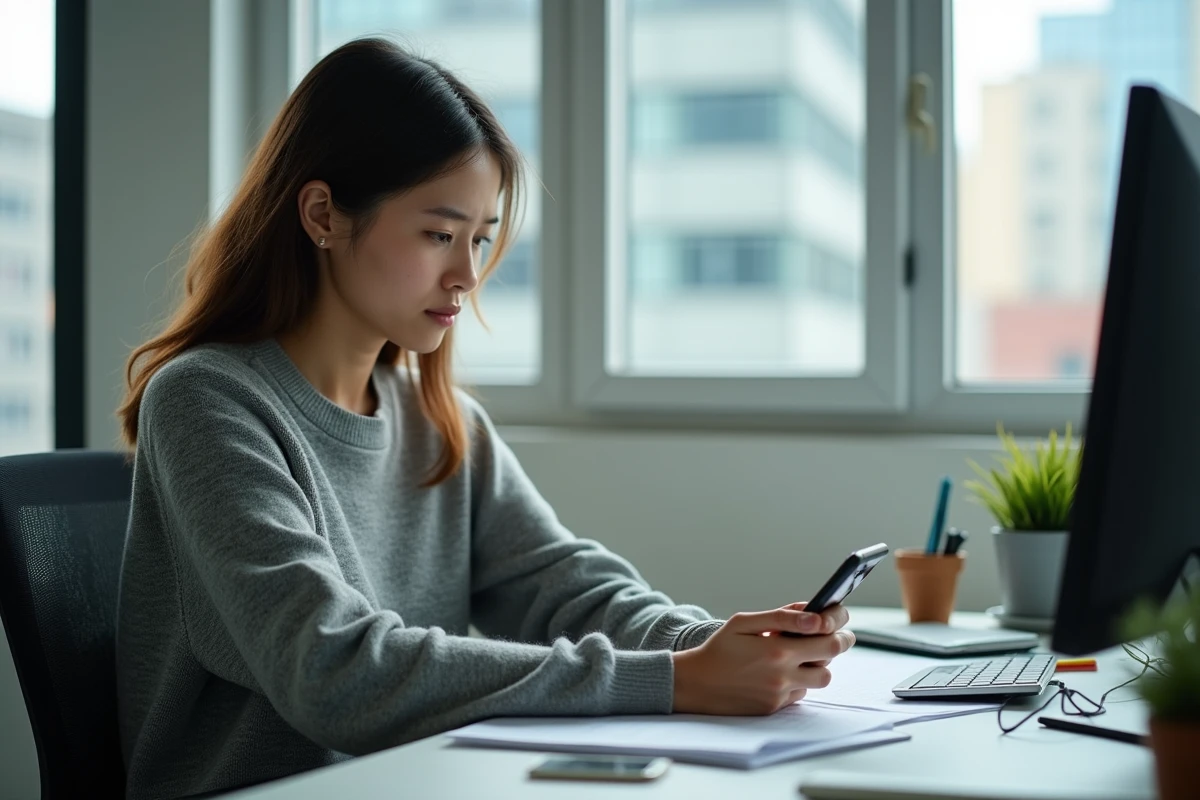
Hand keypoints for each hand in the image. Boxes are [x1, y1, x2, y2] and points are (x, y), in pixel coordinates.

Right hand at [670, 604, 854, 715]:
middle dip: (838, 642)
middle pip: (831, 659)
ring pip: (820, 678)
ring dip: (818, 663)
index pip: (828, 638)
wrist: (696, 684)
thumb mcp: (745, 622)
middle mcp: (783, 675)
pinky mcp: (775, 707)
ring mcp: (780, 694)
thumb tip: (815, 614)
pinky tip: (782, 669)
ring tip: (804, 651)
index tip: (839, 615)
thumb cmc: (720, 648)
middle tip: (837, 633)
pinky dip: (799, 679)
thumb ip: (782, 616)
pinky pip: (801, 692)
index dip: (838, 624)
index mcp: (777, 649)